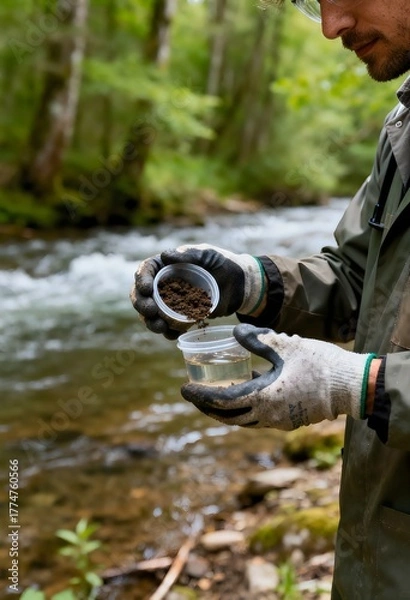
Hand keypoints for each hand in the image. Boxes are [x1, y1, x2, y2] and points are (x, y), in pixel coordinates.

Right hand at [130, 244, 265, 338]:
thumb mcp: (208, 255)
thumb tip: (165, 255)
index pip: (146, 270)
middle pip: (141, 294)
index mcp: (166, 265)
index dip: (141, 280)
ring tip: (160, 327)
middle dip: (141, 304)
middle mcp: (164, 283)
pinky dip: (167, 331)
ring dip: (150, 322)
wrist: (239, 285)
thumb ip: (189, 255)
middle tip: (150, 311)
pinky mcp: (180, 316)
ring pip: (151, 313)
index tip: (147, 289)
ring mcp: (170, 301)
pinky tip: (172, 333)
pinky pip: (168, 326)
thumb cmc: (223, 264)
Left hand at [181, 324, 376, 429]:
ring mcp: (279, 421)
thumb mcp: (286, 345)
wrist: (351, 385)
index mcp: (263, 398)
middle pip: (228, 417)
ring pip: (242, 420)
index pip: (222, 402)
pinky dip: (243, 408)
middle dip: (207, 407)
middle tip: (193, 395)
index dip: (200, 396)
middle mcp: (268, 416)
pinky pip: (257, 417)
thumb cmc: (319, 363)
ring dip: (224, 410)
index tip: (183, 389)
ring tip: (213, 395)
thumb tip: (235, 332)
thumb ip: (257, 339)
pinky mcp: (289, 420)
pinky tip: (243, 391)